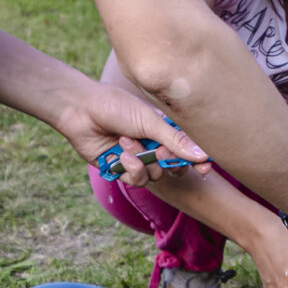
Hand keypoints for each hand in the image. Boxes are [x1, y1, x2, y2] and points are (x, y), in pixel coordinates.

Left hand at [55, 80, 209, 187]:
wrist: (81, 110)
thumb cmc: (116, 107)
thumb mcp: (150, 121)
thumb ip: (176, 140)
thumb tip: (203, 155)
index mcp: (162, 129)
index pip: (187, 149)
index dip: (198, 160)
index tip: (206, 169)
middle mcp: (151, 144)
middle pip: (173, 166)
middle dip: (168, 161)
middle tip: (158, 150)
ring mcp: (136, 157)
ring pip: (154, 175)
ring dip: (142, 161)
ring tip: (126, 141)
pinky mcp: (119, 169)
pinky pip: (136, 180)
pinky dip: (131, 169)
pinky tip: (120, 155)